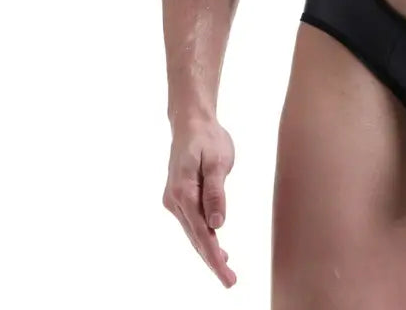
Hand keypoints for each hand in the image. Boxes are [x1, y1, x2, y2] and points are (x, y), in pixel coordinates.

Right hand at [162, 116, 236, 286]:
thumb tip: (217, 225)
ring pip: (193, 232)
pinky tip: (216, 248)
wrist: (192, 123)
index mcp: (183, 192)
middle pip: (196, 237)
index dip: (213, 256)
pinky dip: (203, 237)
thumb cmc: (208, 139)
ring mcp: (175, 200)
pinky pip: (192, 223)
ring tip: (226, 270)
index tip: (226, 274)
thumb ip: (216, 192)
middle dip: (212, 260)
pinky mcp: (179, 198)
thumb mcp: (217, 161)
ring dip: (208, 251)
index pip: (201, 232)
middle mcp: (174, 200)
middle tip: (230, 281)